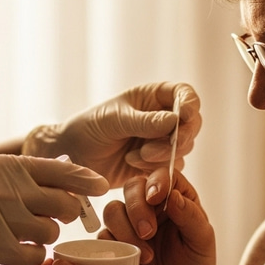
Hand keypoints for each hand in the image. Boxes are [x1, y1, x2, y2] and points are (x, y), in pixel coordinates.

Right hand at [0, 154, 108, 264]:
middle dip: (66, 213)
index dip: (86, 180)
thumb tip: (57, 180)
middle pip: (64, 204)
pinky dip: (31, 255)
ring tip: (27, 233)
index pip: (61, 171)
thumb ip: (18, 173)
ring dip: (45, 236)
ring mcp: (0, 219)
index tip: (102, 186)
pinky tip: (18, 250)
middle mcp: (8, 189)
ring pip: (50, 232)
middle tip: (56, 217)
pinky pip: (32, 255)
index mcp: (7, 166)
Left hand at [22, 82, 200, 187]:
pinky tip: (132, 164)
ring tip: (133, 157)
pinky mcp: (156, 164)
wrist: (74, 155)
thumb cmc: (90, 127)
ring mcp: (161, 141)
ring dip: (161, 156)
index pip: (185, 95)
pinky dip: (156, 169)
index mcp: (153, 97)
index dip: (190, 105)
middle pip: (190, 125)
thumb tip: (175, 120)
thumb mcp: (115, 120)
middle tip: (150, 150)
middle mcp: (162, 118)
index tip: (185, 116)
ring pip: (182, 149)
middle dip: (176, 139)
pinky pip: (171, 168)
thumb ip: (145, 121)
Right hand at [100, 168, 214, 264]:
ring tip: (146, 256)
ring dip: (125, 229)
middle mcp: (148, 205)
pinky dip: (113, 246)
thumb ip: (191, 217)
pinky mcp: (112, 242)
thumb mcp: (202, 242)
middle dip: (137, 208)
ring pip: (113, 209)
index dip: (156, 181)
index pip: (162, 175)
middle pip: (132, 187)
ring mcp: (128, 222)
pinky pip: (102, 235)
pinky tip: (129, 261)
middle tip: (149, 232)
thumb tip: (174, 195)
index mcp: (174, 197)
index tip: (156, 197)